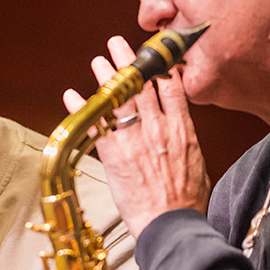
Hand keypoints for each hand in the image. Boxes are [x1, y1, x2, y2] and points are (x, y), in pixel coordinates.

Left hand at [64, 36, 208, 236]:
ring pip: (119, 99)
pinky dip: (82, 109)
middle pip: (141, 85)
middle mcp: (158, 128)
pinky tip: (72, 96)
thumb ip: (186, 142)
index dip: (159, 66)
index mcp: (181, 129)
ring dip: (105, 78)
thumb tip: (183, 134)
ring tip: (97, 62)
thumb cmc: (187, 202)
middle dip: (128, 62)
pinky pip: (94, 125)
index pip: (171, 87)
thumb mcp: (197, 164)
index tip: (151, 55)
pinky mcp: (115, 155)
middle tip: (118, 45)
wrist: (172, 224)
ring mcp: (135, 139)